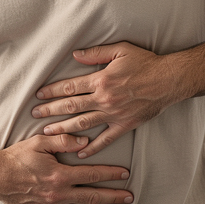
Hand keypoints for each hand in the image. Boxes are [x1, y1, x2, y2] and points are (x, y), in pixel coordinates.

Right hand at [0, 133, 132, 203]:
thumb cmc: (16, 157)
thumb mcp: (39, 142)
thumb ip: (64, 141)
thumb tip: (85, 142)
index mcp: (60, 174)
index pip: (92, 174)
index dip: (110, 174)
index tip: (125, 174)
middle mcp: (58, 194)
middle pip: (92, 196)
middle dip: (113, 197)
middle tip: (130, 198)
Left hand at [32, 42, 180, 157]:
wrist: (169, 80)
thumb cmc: (145, 63)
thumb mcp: (120, 50)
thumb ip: (96, 53)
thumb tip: (75, 55)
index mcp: (101, 80)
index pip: (70, 87)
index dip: (52, 91)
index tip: (39, 95)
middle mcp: (104, 99)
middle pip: (71, 106)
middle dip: (51, 110)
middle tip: (35, 115)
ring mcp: (114, 114)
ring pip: (82, 124)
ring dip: (63, 128)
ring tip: (47, 132)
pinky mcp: (124, 125)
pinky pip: (105, 139)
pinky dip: (91, 147)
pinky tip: (78, 153)